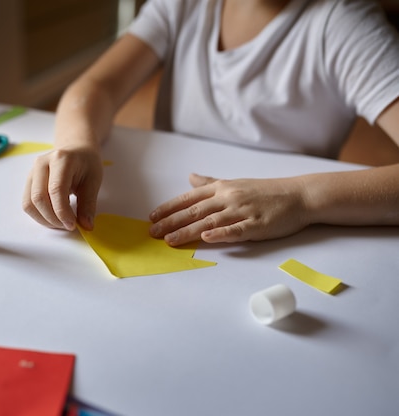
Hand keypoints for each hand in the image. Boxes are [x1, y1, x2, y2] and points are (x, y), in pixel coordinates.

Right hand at [23, 145, 102, 230]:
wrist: (75, 149)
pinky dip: (39, 216)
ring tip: (61, 223)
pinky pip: (27, 203)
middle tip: (68, 226)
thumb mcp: (93, 181)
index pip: (56, 189)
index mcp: (61, 159)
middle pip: (39, 197)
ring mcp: (32, 172)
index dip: (62, 211)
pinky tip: (53, 217)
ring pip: (29, 203)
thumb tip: (86, 226)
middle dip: (53, 218)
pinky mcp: (28, 181)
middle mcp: (41, 163)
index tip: (73, 225)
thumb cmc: (86, 163)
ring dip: (44, 219)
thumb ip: (88, 204)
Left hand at [149, 173, 309, 243]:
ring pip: (209, 222)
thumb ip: (211, 182)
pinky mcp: (256, 225)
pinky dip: (220, 235)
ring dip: (187, 231)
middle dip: (171, 222)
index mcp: (221, 188)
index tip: (152, 217)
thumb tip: (190, 177)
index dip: (169, 208)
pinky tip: (207, 239)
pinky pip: (235, 231)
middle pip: (194, 211)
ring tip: (170, 240)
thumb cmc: (266, 191)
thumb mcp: (235, 183)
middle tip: (152, 232)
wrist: (298, 195)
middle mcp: (228, 198)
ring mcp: (242, 211)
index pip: (189, 198)